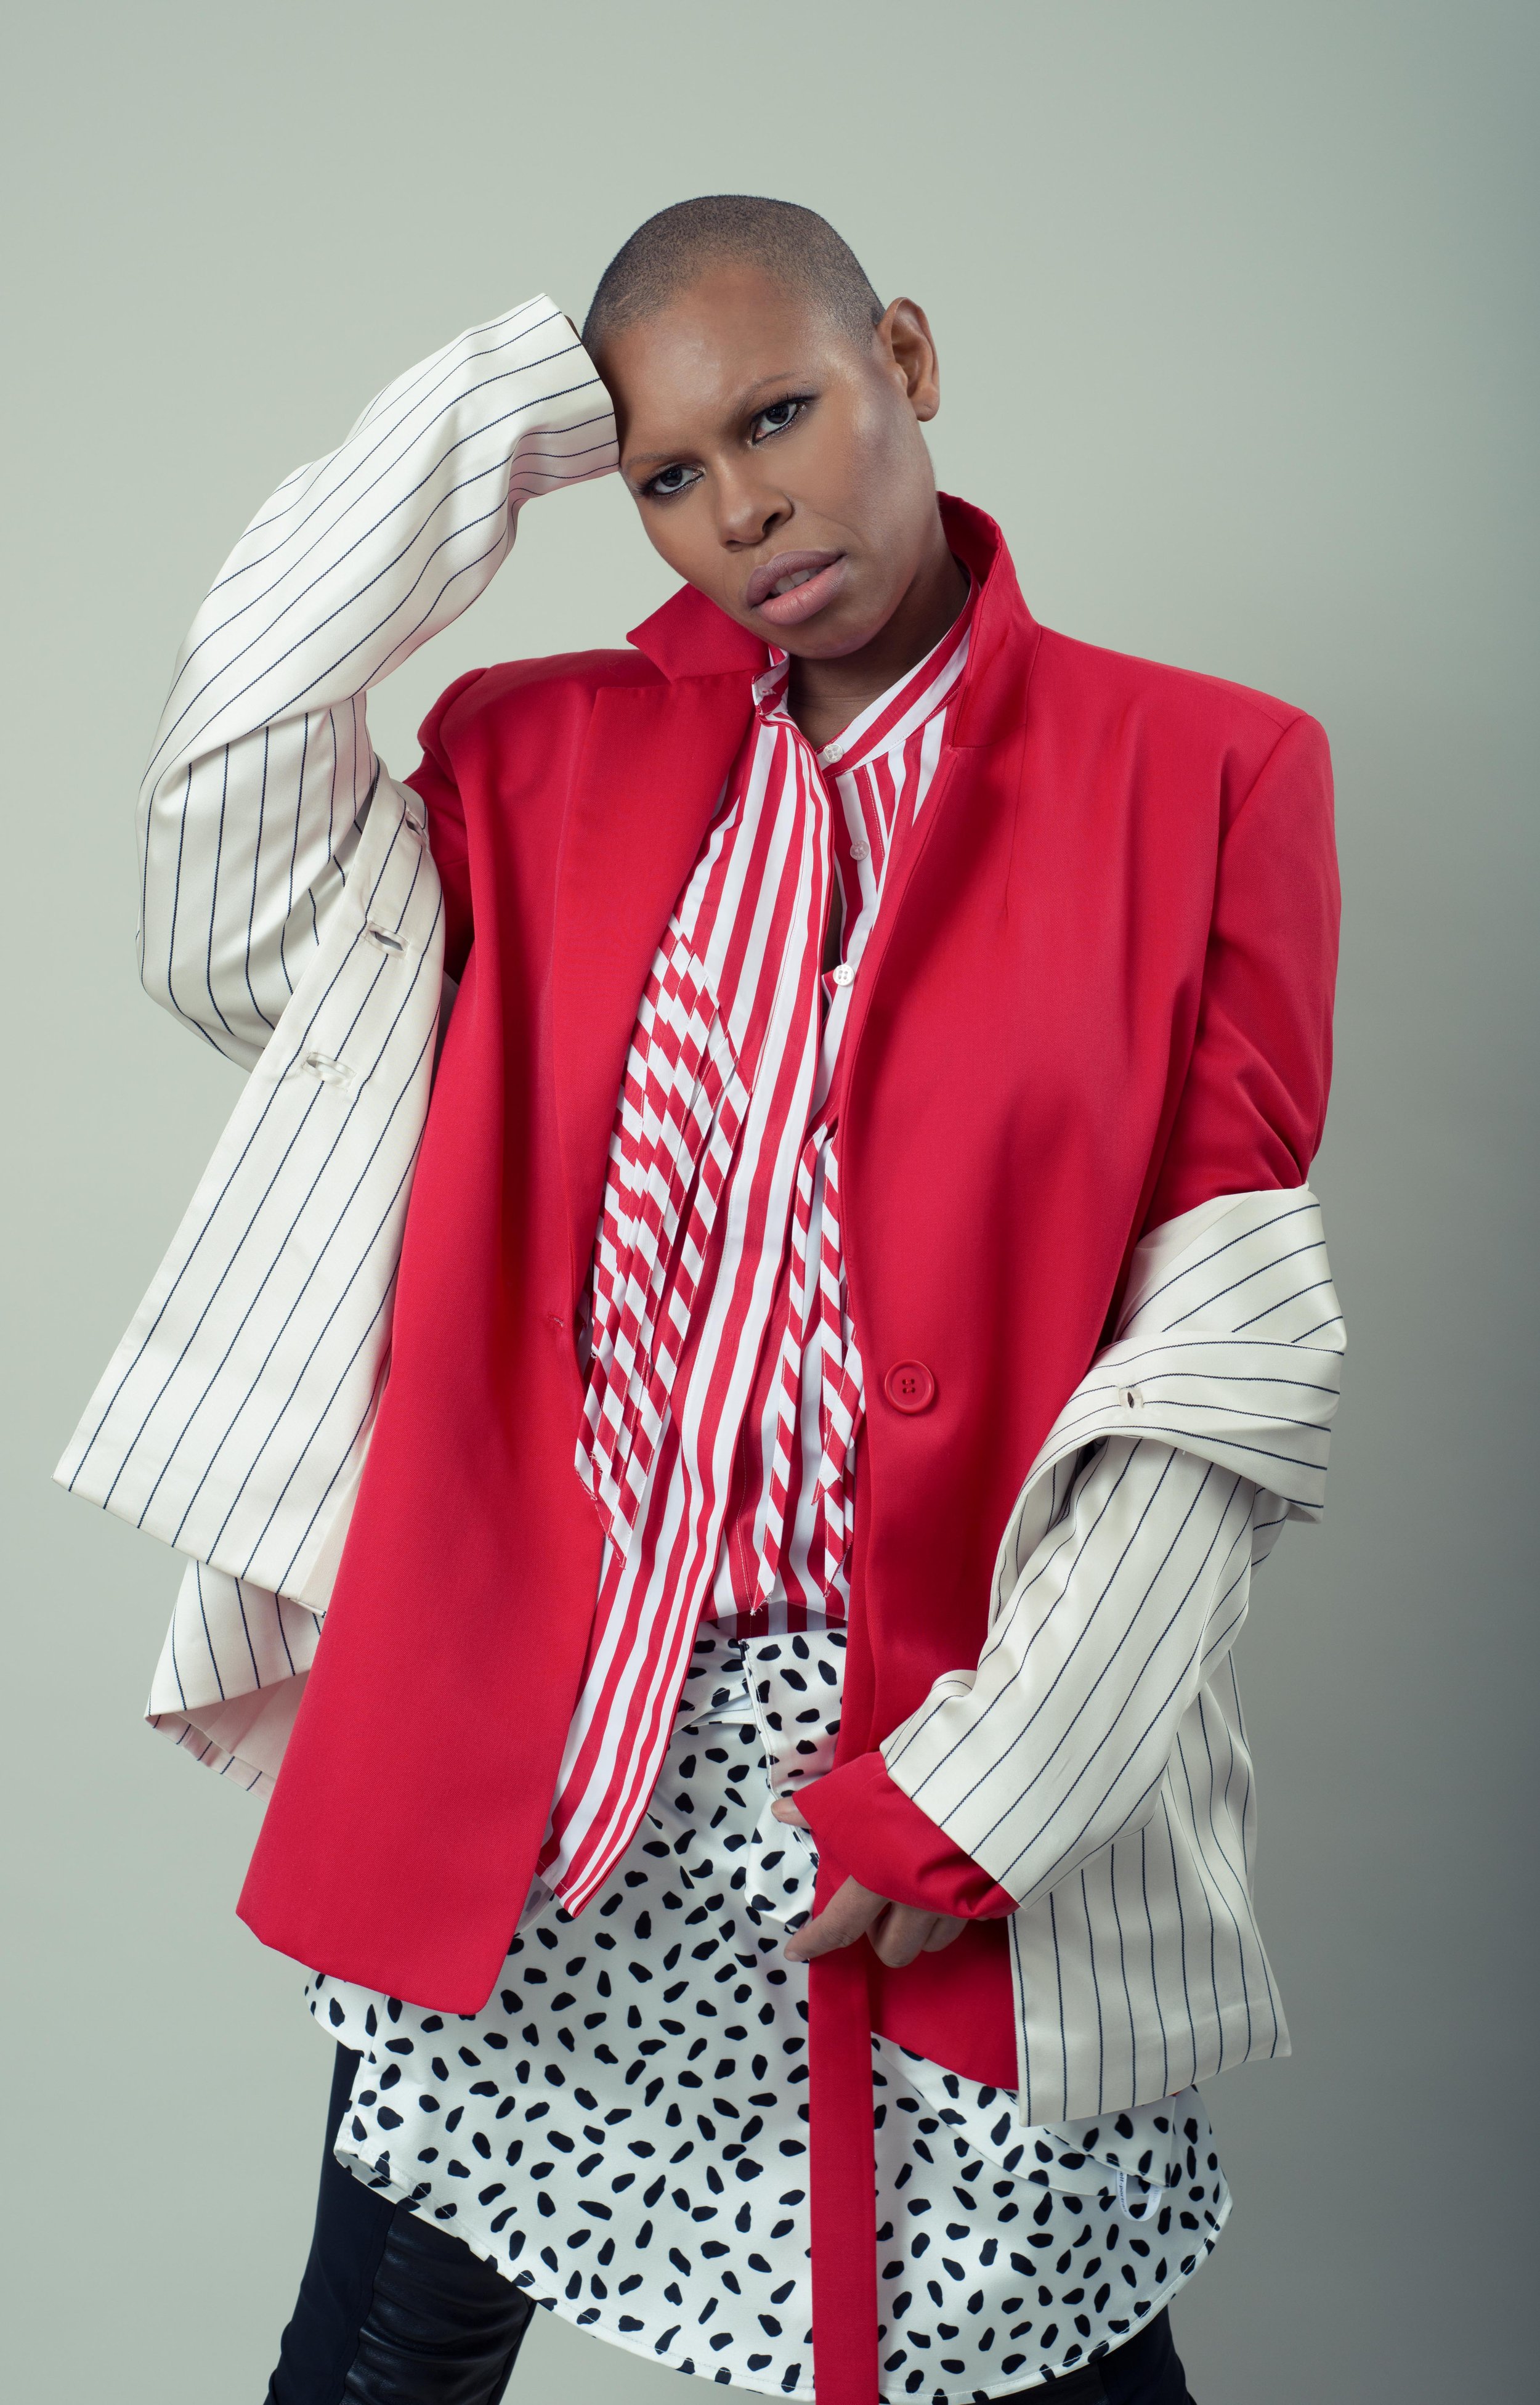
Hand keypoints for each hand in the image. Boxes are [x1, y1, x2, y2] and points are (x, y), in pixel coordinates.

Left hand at [772, 1790, 966, 1967]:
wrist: (975, 1775)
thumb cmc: (908, 1784)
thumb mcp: (853, 1790)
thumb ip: (818, 1808)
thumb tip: (781, 1811)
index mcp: (878, 1879)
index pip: (841, 1927)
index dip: (816, 1942)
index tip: (797, 1950)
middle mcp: (916, 1902)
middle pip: (894, 1951)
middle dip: (879, 1936)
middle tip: (874, 1903)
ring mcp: (955, 1902)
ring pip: (931, 1943)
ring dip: (916, 1929)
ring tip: (910, 1897)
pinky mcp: (985, 1894)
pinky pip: (963, 1922)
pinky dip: (948, 1913)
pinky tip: (944, 1888)